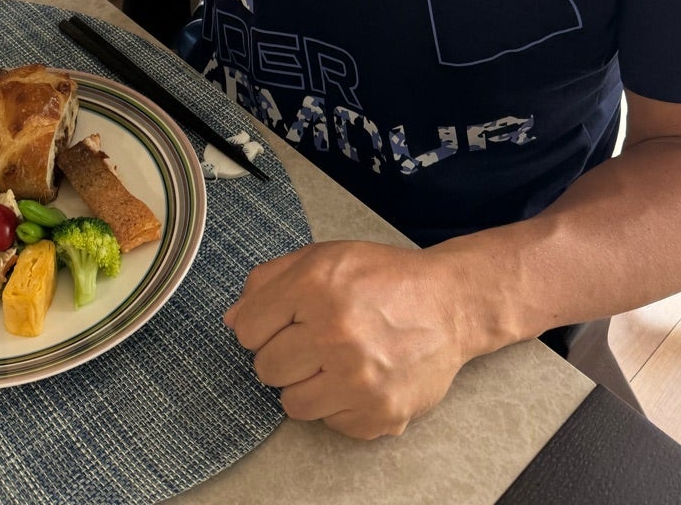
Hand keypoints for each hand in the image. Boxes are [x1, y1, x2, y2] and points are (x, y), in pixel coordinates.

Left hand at [224, 240, 468, 439]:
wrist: (448, 305)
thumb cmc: (383, 279)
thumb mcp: (324, 258)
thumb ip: (269, 281)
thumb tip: (232, 320)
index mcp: (316, 286)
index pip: (247, 330)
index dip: (260, 325)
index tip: (281, 322)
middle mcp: (336, 333)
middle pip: (266, 368)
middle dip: (284, 354)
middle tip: (312, 340)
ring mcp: (359, 379)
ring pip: (292, 404)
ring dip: (307, 384)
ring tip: (334, 360)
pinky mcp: (379, 413)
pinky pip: (329, 422)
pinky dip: (338, 404)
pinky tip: (359, 376)